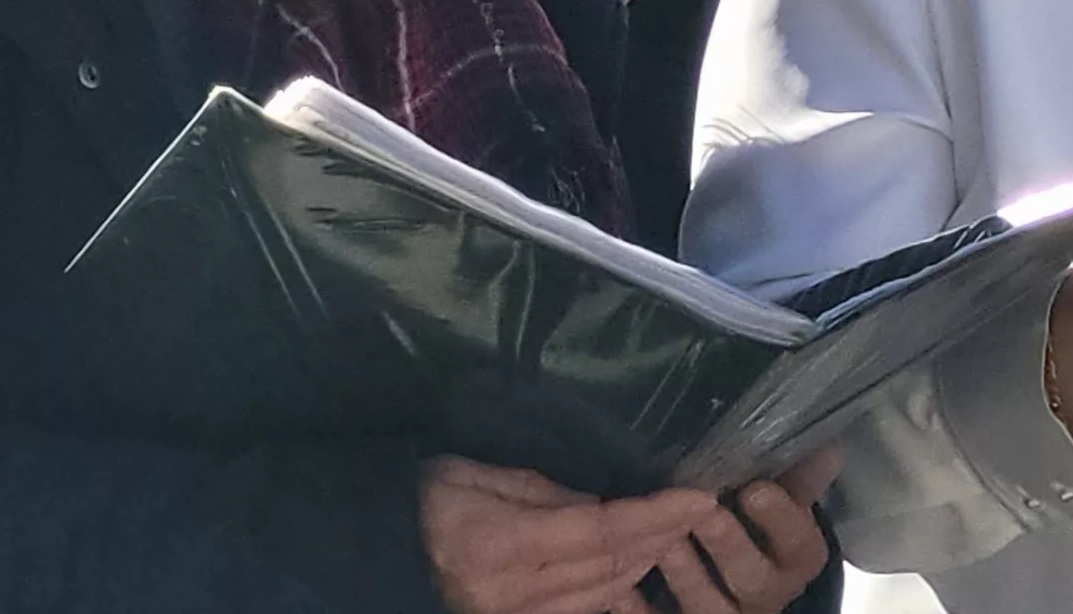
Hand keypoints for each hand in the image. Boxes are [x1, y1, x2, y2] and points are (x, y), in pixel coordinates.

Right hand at [418, 457, 714, 613]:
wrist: (374, 554)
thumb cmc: (420, 502)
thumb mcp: (472, 474)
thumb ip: (539, 489)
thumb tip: (599, 501)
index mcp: (500, 545)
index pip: (601, 531)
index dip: (655, 515)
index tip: (698, 496)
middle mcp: (511, 593)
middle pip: (610, 568)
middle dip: (662, 538)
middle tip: (698, 511)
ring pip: (602, 597)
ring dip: (645, 565)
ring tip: (675, 534)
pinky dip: (614, 592)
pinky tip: (633, 568)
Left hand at [625, 450, 839, 613]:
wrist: (737, 579)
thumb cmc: (759, 528)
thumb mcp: (783, 505)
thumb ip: (798, 479)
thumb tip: (830, 447)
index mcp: (795, 562)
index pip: (801, 546)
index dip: (781, 519)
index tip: (755, 488)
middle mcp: (765, 596)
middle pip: (754, 579)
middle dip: (728, 544)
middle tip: (703, 510)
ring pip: (707, 606)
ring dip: (683, 572)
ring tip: (662, 537)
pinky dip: (639, 607)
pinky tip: (620, 586)